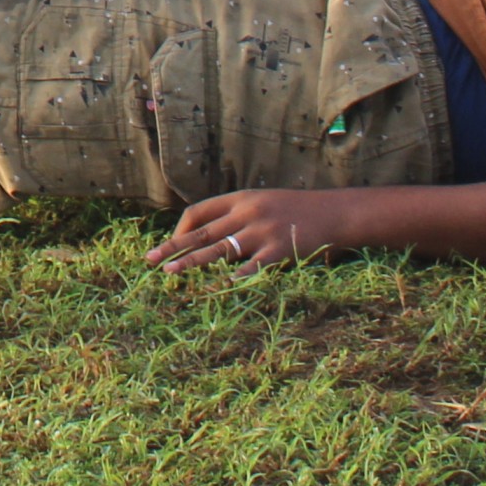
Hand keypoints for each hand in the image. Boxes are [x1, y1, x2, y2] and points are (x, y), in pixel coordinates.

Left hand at [149, 189, 352, 272]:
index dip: (180, 229)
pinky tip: (218, 287)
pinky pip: (251, 266)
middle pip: (201, 232)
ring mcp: (262, 232)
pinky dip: (234, 277)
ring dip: (191, 262)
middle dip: (173, 246)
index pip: (199, 212)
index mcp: (240, 199)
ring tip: (170, 272)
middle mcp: (246, 213)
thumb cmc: (297, 211)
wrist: (335, 212)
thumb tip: (209, 236)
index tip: (170, 244)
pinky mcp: (279, 250)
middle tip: (149, 259)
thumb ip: (238, 216)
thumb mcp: (263, 203)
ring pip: (218, 249)